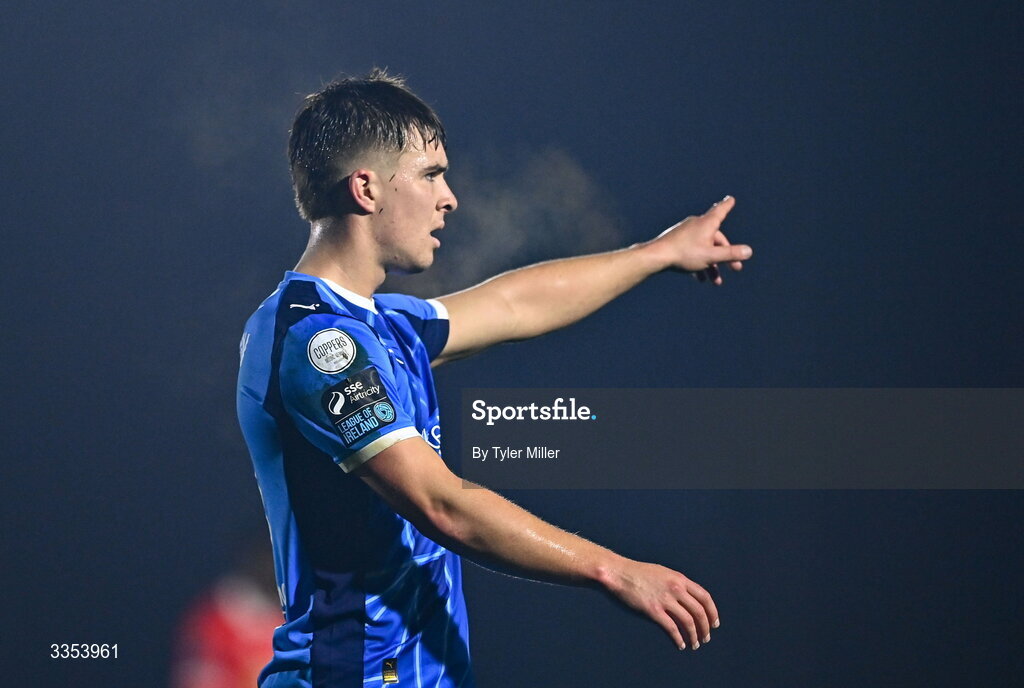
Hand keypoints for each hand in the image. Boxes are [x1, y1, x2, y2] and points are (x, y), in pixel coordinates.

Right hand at [604, 559, 719, 650]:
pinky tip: (680, 644)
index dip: (712, 612)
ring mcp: (665, 599)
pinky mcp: (653, 610)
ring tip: (694, 644)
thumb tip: (689, 598)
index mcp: (680, 579)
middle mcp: (676, 589)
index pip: (705, 597)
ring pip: (688, 622)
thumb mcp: (664, 573)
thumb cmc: (640, 572)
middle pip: (699, 612)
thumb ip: (678, 584)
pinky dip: (678, 638)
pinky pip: (671, 628)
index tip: (714, 624)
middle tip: (706, 638)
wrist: (620, 573)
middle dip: (705, 628)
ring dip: (694, 636)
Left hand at [647, 195, 751, 285]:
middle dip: (726, 254)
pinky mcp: (677, 242)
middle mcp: (697, 225)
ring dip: (712, 264)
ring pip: (704, 248)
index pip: (720, 210)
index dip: (727, 205)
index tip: (730, 199)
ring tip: (716, 281)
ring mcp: (686, 233)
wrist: (657, 256)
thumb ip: (731, 254)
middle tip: (735, 268)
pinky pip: (692, 252)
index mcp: (707, 223)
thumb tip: (749, 251)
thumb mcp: (711, 256)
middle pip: (716, 238)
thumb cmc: (684, 254)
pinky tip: (701, 279)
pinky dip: (699, 263)